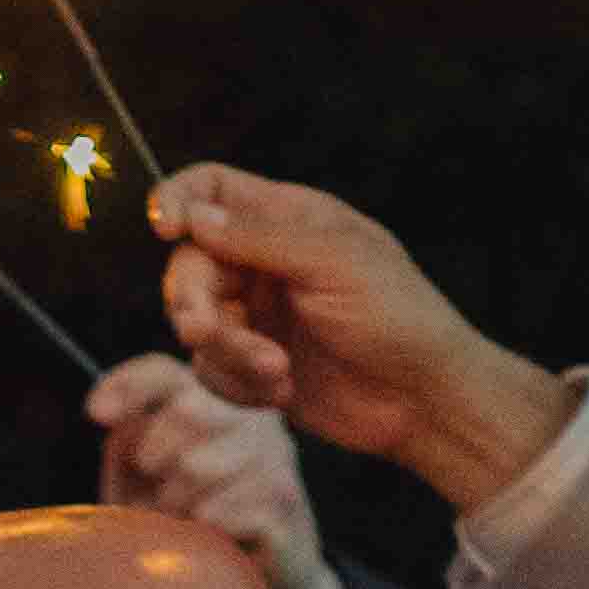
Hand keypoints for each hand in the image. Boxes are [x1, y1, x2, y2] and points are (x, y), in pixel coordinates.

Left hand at [84, 354, 343, 588]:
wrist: (261, 585)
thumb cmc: (193, 526)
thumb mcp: (146, 482)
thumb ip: (127, 442)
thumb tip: (110, 416)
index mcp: (218, 399)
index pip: (165, 371)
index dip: (128, 384)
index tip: (95, 415)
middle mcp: (254, 417)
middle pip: (186, 410)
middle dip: (154, 460)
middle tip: (160, 499)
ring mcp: (276, 457)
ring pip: (199, 465)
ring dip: (175, 506)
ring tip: (185, 524)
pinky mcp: (284, 501)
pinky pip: (219, 511)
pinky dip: (201, 534)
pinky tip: (212, 544)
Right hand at [148, 162, 574, 516]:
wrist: (422, 399)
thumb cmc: (396, 316)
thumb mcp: (332, 262)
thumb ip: (259, 237)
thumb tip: (193, 216)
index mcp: (287, 218)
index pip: (210, 189)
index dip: (178, 201)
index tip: (166, 228)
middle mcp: (263, 261)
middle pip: (189, 265)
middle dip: (195, 302)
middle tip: (207, 331)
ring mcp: (257, 314)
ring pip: (195, 324)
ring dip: (228, 354)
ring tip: (277, 373)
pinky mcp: (254, 365)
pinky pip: (210, 370)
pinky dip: (238, 384)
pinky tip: (284, 390)